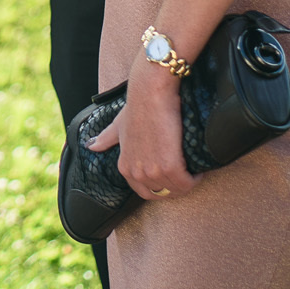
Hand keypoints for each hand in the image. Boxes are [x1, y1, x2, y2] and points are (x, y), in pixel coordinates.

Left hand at [89, 59, 196, 199]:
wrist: (150, 94)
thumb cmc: (137, 107)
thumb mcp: (119, 125)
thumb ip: (107, 138)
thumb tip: (91, 146)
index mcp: (124, 166)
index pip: (145, 193)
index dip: (161, 187)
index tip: (172, 176)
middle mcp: (136, 173)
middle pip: (162, 194)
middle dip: (175, 187)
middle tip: (186, 174)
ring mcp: (152, 171)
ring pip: (176, 190)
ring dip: (187, 182)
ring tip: (193, 169)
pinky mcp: (169, 166)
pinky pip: (187, 183)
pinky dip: (195, 178)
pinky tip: (198, 169)